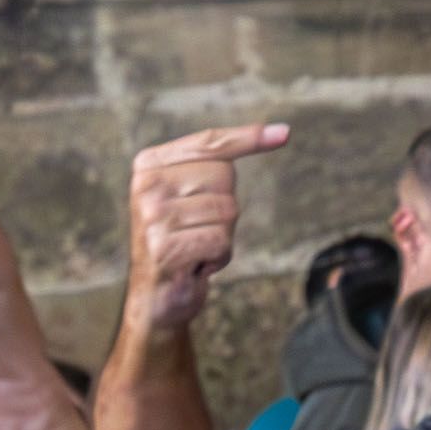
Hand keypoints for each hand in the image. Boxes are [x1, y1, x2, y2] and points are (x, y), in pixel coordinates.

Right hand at [121, 120, 284, 340]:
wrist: (156, 297)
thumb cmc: (182, 239)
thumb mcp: (190, 194)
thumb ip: (217, 162)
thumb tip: (280, 132)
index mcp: (149, 164)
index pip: (209, 143)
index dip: (247, 139)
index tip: (284, 134)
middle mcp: (146, 185)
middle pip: (225, 177)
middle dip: (224, 208)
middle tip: (198, 228)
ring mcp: (153, 217)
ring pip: (227, 211)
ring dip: (222, 236)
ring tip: (195, 247)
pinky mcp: (164, 248)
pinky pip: (221, 241)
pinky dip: (219, 257)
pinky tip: (196, 265)